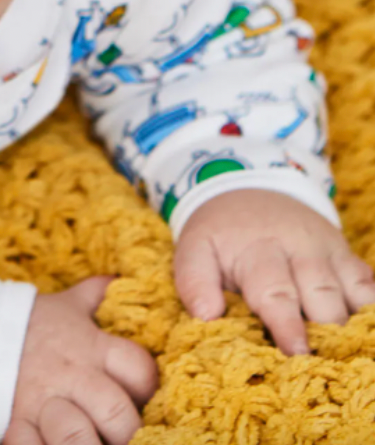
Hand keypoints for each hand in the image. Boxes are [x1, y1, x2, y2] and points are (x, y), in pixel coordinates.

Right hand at [3, 275, 157, 444]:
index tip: (141, 397)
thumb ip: (92, 295)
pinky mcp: (17, 426)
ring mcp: (46, 405)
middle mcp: (74, 378)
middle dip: (127, 432)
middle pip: (118, 413)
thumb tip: (116, 280)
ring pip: (80, 438)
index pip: (139, 368)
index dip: (147, 387)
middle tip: (123, 437)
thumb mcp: (64, 305)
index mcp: (90, 347)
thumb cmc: (25, 322)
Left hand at [173, 188, 374, 355]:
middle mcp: (299, 248)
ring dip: (353, 324)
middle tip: (327, 364)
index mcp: (258, 249)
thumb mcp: (195, 248)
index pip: (274, 292)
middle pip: (322, 294)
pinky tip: (366, 330)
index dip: (287, 325)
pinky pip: (368, 283)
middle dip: (327, 330)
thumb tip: (207, 316)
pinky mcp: (346, 255)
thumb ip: (194, 281)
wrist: (245, 187)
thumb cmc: (220, 232)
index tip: (296, 352)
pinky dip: (370, 306)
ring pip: (353, 290)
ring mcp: (327, 250)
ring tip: (352, 353)